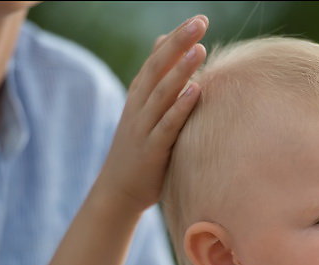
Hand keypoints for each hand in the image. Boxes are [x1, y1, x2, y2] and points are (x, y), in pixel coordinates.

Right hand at [95, 15, 207, 212]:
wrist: (118, 190)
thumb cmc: (139, 149)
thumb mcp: (144, 111)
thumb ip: (156, 79)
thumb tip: (165, 43)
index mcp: (140, 96)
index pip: (158, 59)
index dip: (176, 39)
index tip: (198, 19)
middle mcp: (139, 107)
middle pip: (158, 69)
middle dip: (179, 44)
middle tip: (200, 22)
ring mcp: (144, 128)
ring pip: (162, 94)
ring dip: (181, 71)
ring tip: (200, 49)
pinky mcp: (152, 150)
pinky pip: (167, 126)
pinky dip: (180, 108)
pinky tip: (196, 91)